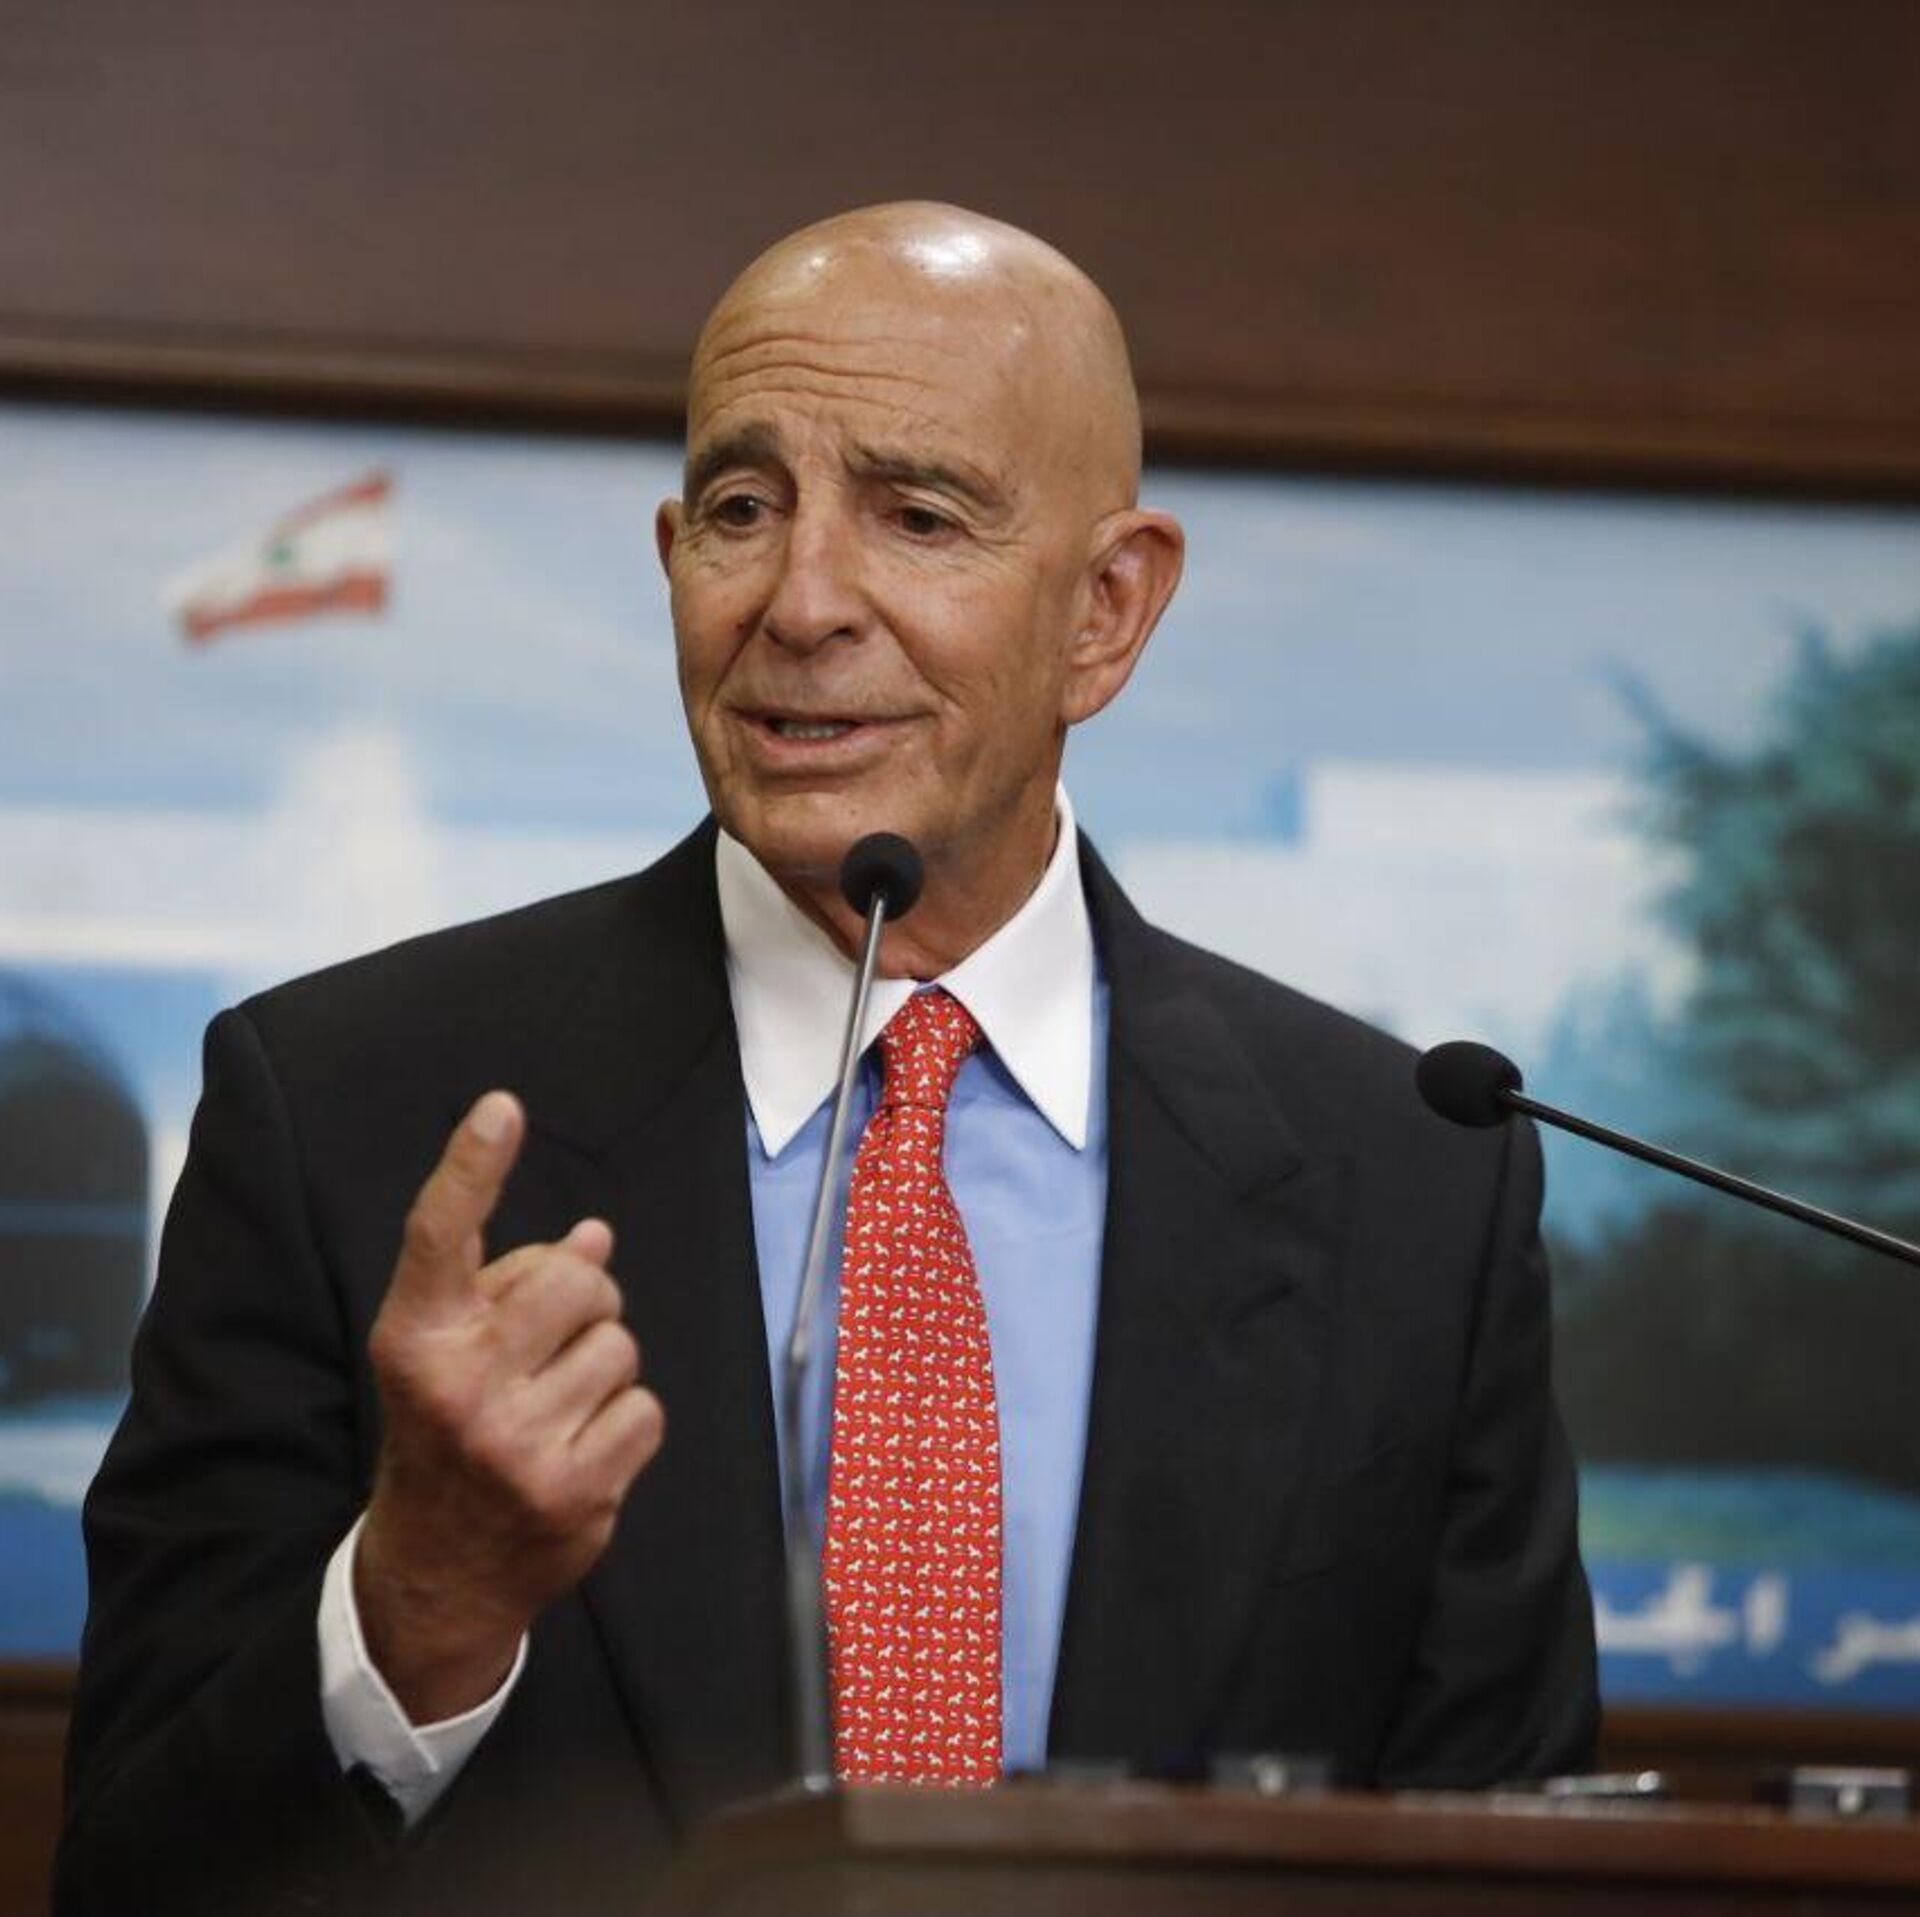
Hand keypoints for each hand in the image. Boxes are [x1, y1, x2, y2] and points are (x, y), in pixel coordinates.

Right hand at [355, 1091, 664, 1722]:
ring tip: (558, 1407)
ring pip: (619, 1345)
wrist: (435, 1573)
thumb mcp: (455, 1353)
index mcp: (416, 1338)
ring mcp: (515, 1442)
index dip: (472, 1165)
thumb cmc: (450, 1432)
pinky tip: (583, 1449)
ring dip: (603, 1368)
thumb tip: (597, 1236)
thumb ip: (513, 1285)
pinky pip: (646, 1408)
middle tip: (551, 1345)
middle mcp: (458, 1385)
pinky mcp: (572, 1490)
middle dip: (584, 1300)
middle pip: (576, 1281)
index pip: (440, 1235)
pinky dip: (627, 1423)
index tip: (502, 1108)